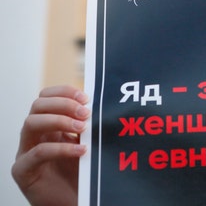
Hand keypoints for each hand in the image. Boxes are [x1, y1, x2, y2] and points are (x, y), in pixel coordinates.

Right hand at [11, 85, 90, 205]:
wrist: (75, 202)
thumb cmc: (82, 174)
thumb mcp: (88, 144)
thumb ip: (88, 127)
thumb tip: (101, 106)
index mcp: (48, 125)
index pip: (46, 97)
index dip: (64, 92)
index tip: (86, 97)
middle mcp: (34, 136)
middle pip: (37, 106)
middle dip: (62, 104)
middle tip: (86, 113)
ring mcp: (25, 152)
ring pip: (30, 123)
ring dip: (59, 121)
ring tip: (83, 128)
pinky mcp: (23, 171)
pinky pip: (37, 153)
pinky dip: (61, 148)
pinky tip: (81, 151)